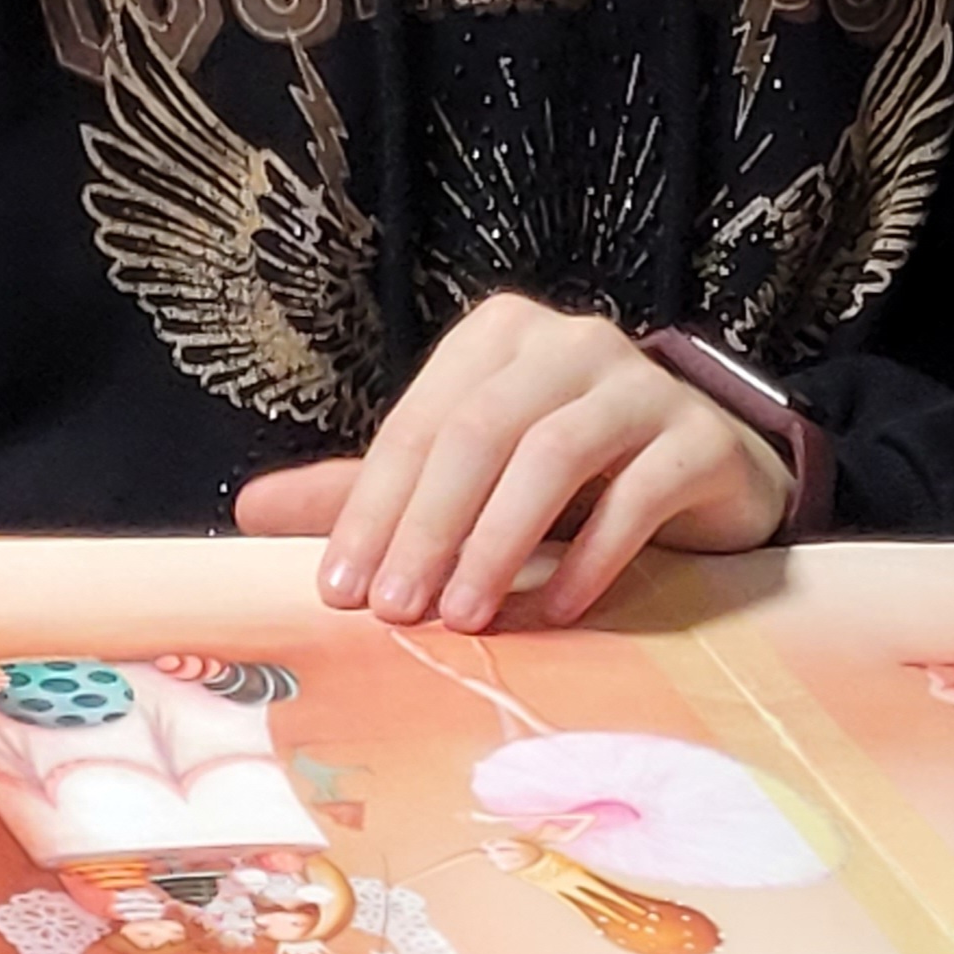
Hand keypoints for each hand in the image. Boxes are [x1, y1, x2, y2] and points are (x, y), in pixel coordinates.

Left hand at [233, 293, 790, 629]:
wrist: (705, 467)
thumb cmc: (568, 475)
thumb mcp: (467, 477)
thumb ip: (371, 491)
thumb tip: (248, 510)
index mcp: (499, 336)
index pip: (422, 423)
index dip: (374, 507)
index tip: (340, 590)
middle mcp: (570, 343)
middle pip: (480, 431)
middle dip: (428, 526)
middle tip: (395, 611)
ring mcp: (642, 383)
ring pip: (554, 453)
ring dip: (499, 542)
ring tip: (463, 617)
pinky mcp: (700, 438)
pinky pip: (638, 493)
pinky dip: (590, 557)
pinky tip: (556, 611)